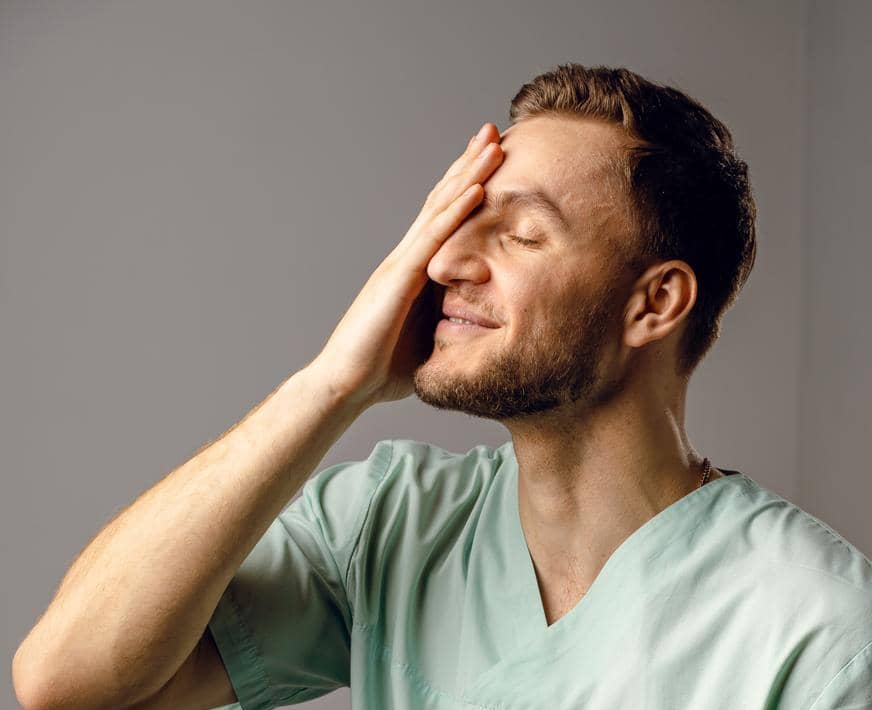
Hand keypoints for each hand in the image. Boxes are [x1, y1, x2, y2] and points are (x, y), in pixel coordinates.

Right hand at [314, 123, 504, 407]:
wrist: (346, 384)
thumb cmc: (382, 370)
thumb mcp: (430, 342)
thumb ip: (449, 325)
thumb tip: (481, 330)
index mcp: (414, 271)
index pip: (444, 219)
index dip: (466, 187)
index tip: (491, 161)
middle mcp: (406, 258)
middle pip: (442, 200)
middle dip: (468, 164)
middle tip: (495, 131)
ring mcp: (401, 264)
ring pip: (440, 208)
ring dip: (468, 174)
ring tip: (494, 144)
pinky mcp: (399, 279)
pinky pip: (434, 239)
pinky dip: (457, 212)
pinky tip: (477, 190)